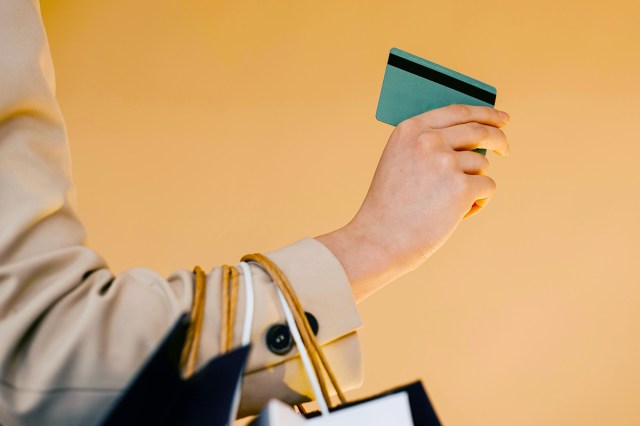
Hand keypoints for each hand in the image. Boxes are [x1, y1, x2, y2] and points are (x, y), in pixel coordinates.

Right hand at [317, 104, 509, 300]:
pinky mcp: (461, 187)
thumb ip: (427, 144)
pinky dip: (478, 202)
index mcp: (410, 130)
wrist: (380, 239)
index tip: (500, 118)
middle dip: (498, 139)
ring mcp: (446, 162)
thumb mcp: (399, 161)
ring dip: (474, 183)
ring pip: (481, 165)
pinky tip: (455, 215)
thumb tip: (472, 138)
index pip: (457, 111)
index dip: (484, 113)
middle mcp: (428, 140)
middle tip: (504, 149)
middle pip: (479, 131)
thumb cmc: (390, 206)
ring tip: (448, 205)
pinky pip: (487, 187)